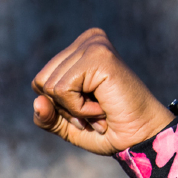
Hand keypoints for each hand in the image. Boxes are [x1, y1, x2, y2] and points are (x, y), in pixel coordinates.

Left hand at [31, 28, 172, 154]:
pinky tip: (102, 107)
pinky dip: (79, 109)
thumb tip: (37, 101)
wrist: (140, 137)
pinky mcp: (99, 55)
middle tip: (95, 111)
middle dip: (64, 108)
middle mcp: (88, 40)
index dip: (58, 106)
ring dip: (74, 110)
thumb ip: (46, 115)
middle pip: (41, 82)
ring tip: (101, 109)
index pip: (39, 82)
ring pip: (50, 87)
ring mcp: (94, 44)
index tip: (88, 109)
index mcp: (79, 49)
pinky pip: (63, 90)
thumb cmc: (108, 129)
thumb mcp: (67, 124)